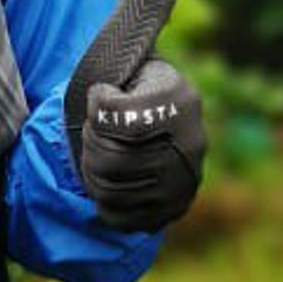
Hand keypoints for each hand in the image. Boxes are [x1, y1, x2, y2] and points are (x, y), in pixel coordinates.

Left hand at [80, 59, 206, 230]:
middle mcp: (191, 143)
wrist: (167, 114)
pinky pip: (122, 216)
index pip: (113, 116)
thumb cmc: (138, 84)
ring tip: (98, 151)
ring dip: (92, 170)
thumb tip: (100, 101)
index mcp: (179, 99)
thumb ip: (113, 76)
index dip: (96, 107)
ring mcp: (186, 181)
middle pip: (112, 160)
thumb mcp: (132, 65)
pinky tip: (107, 179)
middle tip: (94, 129)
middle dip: (91, 143)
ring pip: (112, 190)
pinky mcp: (175, 207)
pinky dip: (103, 201)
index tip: (100, 97)